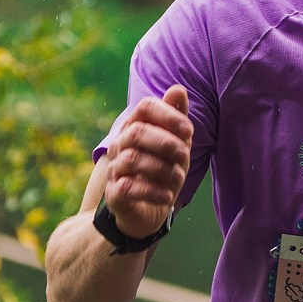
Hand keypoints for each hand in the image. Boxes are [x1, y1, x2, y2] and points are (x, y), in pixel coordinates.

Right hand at [102, 85, 190, 237]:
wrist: (145, 212)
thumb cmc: (161, 172)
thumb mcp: (175, 145)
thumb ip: (175, 119)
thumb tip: (178, 89)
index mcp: (134, 127)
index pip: (145, 107)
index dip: (168, 115)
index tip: (188, 132)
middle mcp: (119, 145)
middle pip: (137, 132)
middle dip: (167, 143)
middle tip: (184, 157)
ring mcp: (114, 169)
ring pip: (133, 159)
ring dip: (163, 169)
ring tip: (178, 178)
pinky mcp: (114, 194)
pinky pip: (129, 188)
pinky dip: (153, 191)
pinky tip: (167, 196)